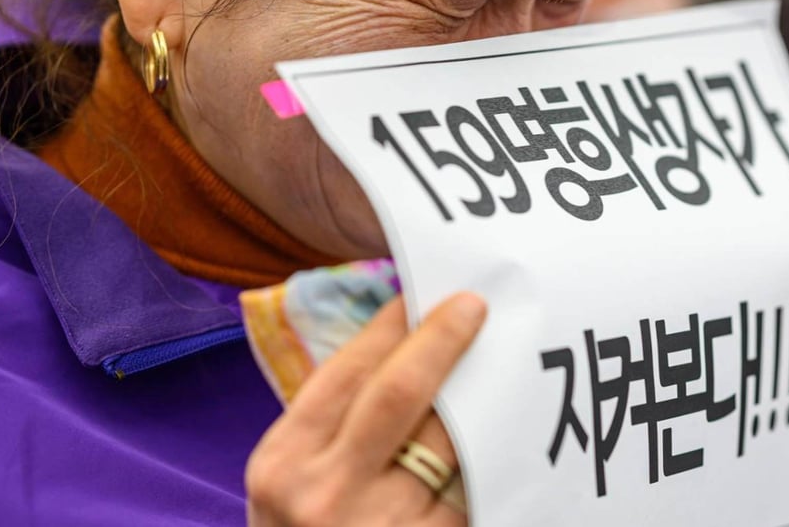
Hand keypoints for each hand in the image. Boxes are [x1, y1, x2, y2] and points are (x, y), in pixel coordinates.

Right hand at [246, 293, 484, 525]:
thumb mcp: (287, 482)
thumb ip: (332, 421)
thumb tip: (400, 342)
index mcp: (283, 463)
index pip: (348, 371)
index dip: (391, 326)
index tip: (422, 295)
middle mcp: (325, 494)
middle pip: (401, 392)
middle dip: (442, 340)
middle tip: (475, 305)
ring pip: (450, 440)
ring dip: (479, 394)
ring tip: (500, 357)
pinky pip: (472, 490)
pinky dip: (489, 454)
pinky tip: (505, 426)